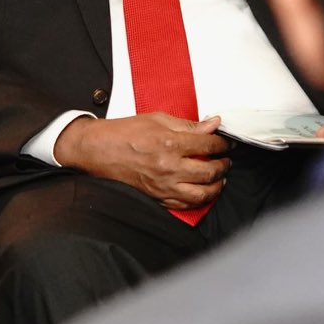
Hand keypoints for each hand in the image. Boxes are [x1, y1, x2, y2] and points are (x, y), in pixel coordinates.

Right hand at [53, 113, 231, 209]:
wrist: (97, 150)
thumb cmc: (123, 133)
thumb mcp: (157, 119)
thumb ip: (187, 125)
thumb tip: (212, 125)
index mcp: (169, 143)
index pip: (208, 145)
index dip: (223, 144)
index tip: (226, 144)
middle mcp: (168, 167)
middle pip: (210, 172)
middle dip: (224, 165)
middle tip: (225, 160)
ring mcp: (163, 185)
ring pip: (202, 194)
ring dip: (216, 186)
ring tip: (219, 178)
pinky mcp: (156, 197)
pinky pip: (185, 205)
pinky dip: (198, 200)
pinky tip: (202, 191)